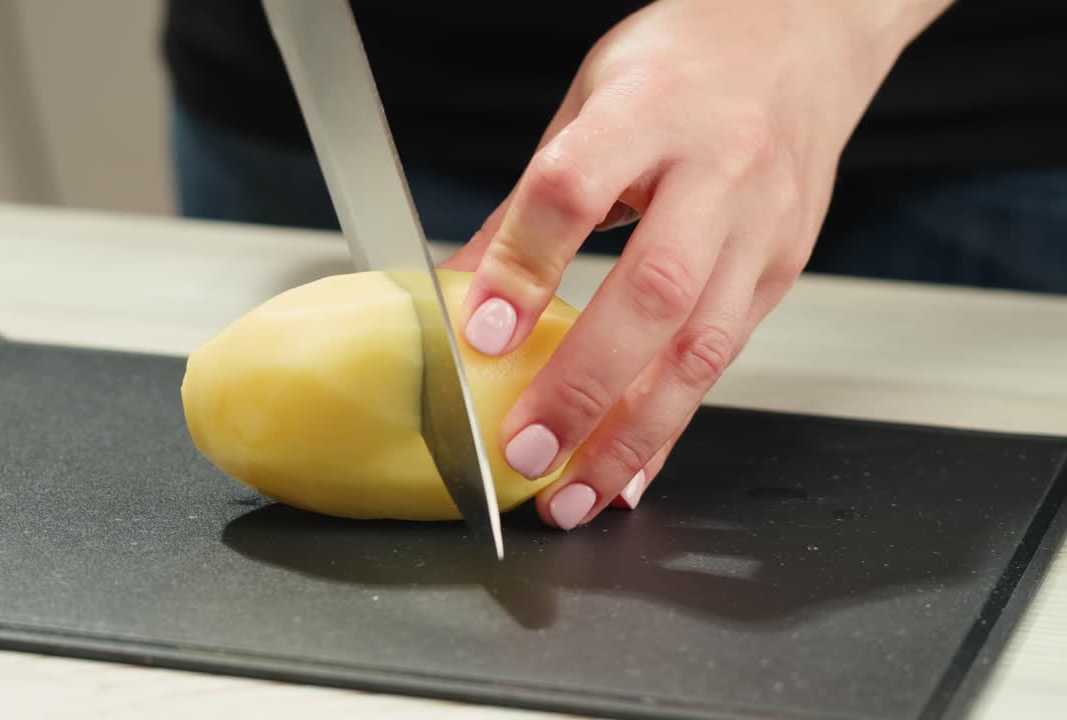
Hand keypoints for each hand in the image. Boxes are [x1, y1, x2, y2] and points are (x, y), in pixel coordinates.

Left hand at [442, 0, 951, 528]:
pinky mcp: (780, 269)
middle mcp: (719, 170)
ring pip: (702, 346)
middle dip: (584, 385)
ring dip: (633, 435)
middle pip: (654, 291)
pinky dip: (672, 424)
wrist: (803, 34)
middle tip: (523, 451)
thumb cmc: (684, 62)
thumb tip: (454, 295)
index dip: (521, 268)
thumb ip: (525, 205)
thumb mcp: (586, 103)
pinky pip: (724, 360)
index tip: (476, 334)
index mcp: (650, 108)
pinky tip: (632, 470)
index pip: (574, 188)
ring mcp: (761, 226)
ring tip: (576, 494)